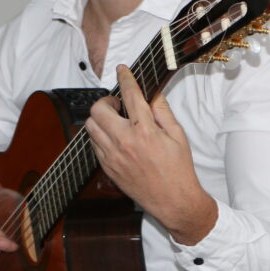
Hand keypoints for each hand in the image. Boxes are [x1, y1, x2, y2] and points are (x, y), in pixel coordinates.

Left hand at [85, 65, 217, 244]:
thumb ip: (162, 111)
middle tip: (118, 104)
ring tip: (115, 120)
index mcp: (145, 131)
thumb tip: (151, 93)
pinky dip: (100, 135)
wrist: (173, 201)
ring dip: (100, 118)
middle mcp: (124, 142)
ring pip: (91, 126)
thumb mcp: (177, 135)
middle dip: (106, 100)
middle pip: (98, 109)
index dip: (125, 77)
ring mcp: (113, 156)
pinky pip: (93, 144)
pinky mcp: (107, 168)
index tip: (122, 69)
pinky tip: (114, 137)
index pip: (130, 95)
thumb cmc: (178, 169)